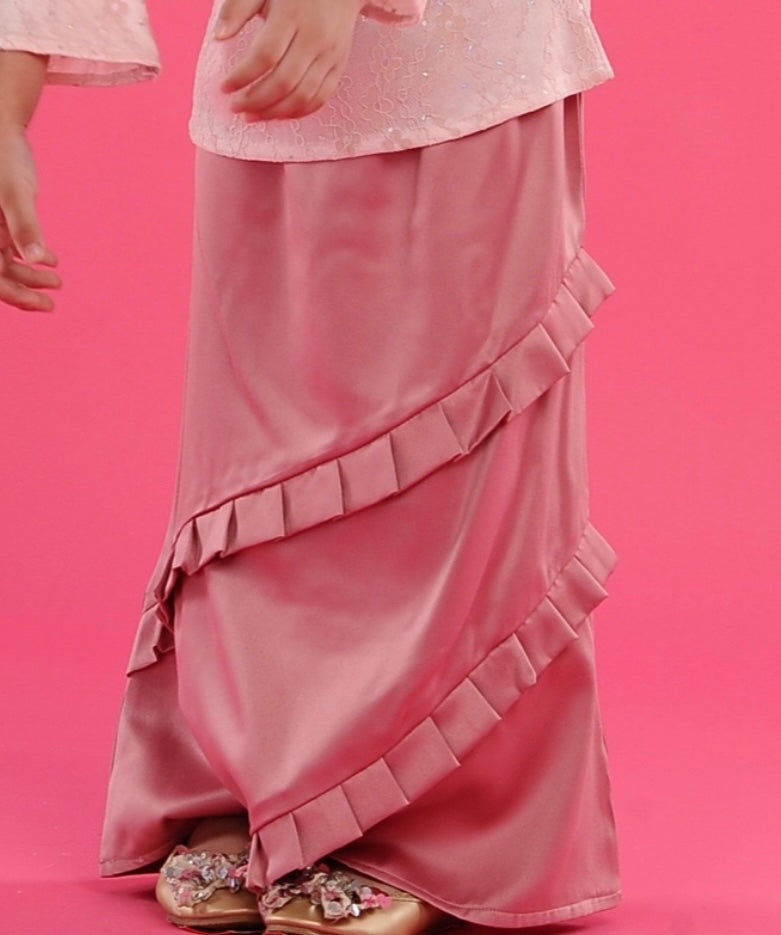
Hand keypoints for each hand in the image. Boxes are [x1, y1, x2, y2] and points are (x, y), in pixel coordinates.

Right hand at [0, 125, 59, 311]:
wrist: (2, 126)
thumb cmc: (4, 155)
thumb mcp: (16, 192)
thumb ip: (24, 226)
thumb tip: (33, 259)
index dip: (13, 295)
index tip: (42, 304)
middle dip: (23, 291)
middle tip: (51, 304)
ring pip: (4, 262)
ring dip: (30, 275)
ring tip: (58, 283)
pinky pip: (9, 246)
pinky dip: (30, 256)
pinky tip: (53, 261)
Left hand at [215, 0, 362, 120]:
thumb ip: (237, 8)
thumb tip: (218, 37)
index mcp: (292, 15)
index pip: (265, 55)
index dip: (243, 76)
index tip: (224, 87)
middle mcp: (314, 38)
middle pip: (284, 82)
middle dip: (256, 100)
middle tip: (235, 107)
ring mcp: (329, 55)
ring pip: (302, 96)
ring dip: (274, 112)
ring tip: (252, 115)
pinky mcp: (338, 66)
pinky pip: (320, 98)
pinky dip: (298, 112)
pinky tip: (278, 114)